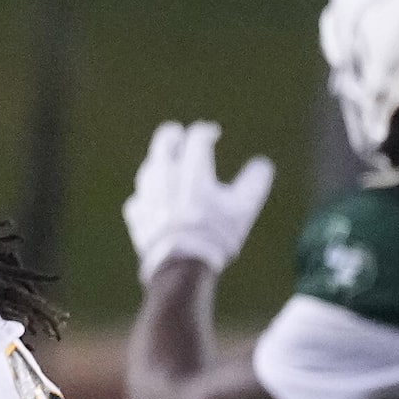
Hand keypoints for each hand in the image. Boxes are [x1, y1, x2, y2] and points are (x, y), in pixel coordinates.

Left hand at [123, 120, 273, 282]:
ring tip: (169, 167)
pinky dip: (148, 196)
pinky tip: (155, 201)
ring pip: (149, 167)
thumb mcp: (243, 208)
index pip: (196, 136)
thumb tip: (262, 165)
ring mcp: (146, 193)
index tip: (212, 134)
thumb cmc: (215, 234)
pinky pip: (139, 198)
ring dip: (160, 164)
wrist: (181, 266)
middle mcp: (165, 175)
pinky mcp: (135, 214)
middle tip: (180, 137)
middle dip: (174, 136)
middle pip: (163, 141)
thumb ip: (254, 183)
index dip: (206, 132)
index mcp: (192, 168)